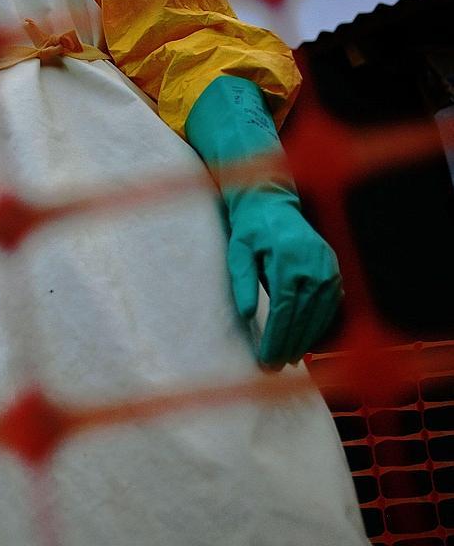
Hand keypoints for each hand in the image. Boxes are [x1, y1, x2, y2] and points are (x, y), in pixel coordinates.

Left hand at [226, 189, 341, 367]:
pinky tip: (307, 340)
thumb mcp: (238, 251)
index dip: (276, 338)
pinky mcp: (334, 269)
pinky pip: (330, 304)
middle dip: (289, 345)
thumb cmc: (250, 230)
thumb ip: (243, 282)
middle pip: (303, 316)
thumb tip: (248, 315)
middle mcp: (314, 266)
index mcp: (288, 261)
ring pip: (320, 314)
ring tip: (289, 359)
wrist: (272, 204)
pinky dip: (319, 324)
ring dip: (306, 339)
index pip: (284, 310)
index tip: (266, 359)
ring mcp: (328, 267)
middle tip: (274, 367)